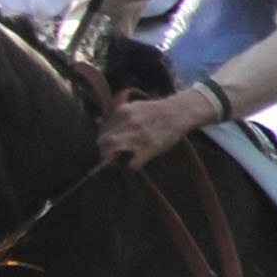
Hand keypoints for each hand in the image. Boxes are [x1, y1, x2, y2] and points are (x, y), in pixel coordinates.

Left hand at [98, 86, 219, 170]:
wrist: (179, 112)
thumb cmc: (155, 112)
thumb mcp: (134, 107)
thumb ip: (116, 115)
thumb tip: (97, 121)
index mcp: (122, 111)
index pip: (102, 130)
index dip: (102, 140)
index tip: (105, 146)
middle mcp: (128, 123)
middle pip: (103, 141)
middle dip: (103, 151)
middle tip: (108, 156)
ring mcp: (139, 136)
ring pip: (112, 151)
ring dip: (111, 160)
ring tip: (116, 163)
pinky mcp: (150, 148)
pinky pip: (131, 165)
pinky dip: (129, 169)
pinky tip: (132, 167)